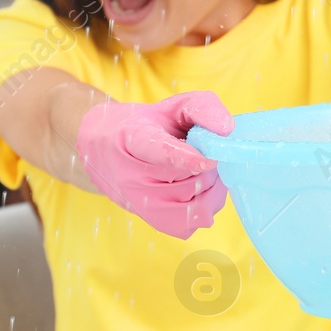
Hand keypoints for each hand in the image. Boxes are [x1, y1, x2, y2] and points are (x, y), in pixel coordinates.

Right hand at [75, 92, 233, 237]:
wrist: (104, 150)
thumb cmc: (146, 126)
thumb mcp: (171, 106)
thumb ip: (201, 107)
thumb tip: (226, 130)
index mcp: (133, 138)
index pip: (159, 152)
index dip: (186, 158)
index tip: (209, 161)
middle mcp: (131, 176)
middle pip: (187, 181)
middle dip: (210, 169)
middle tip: (208, 155)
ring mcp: (138, 202)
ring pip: (193, 206)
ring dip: (210, 189)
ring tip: (204, 172)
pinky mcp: (149, 220)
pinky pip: (189, 224)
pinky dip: (204, 208)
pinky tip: (199, 191)